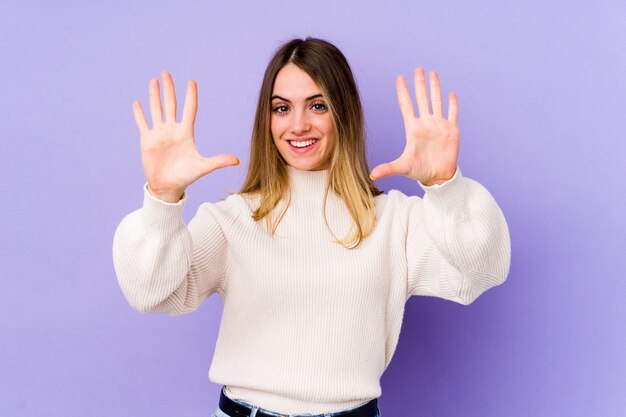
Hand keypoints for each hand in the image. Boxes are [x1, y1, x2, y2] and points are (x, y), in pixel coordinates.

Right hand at [132, 71, 239, 202]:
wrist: (168, 186)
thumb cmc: (186, 176)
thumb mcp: (203, 167)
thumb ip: (219, 161)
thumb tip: (237, 161)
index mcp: (186, 132)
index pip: (189, 109)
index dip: (190, 95)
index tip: (191, 81)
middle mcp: (172, 129)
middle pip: (170, 104)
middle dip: (169, 89)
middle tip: (166, 73)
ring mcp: (159, 133)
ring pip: (156, 109)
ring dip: (154, 95)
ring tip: (153, 80)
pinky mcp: (147, 140)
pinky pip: (143, 123)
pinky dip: (139, 113)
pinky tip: (137, 102)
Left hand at [370, 68, 458, 185]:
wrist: (438, 177)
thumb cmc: (419, 171)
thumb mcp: (402, 168)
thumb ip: (388, 168)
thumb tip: (371, 175)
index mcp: (413, 128)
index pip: (407, 105)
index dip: (403, 91)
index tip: (400, 77)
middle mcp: (426, 123)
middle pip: (422, 98)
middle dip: (419, 84)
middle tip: (417, 69)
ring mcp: (439, 125)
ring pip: (437, 101)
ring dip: (435, 87)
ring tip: (432, 73)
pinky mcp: (452, 130)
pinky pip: (453, 113)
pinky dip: (453, 103)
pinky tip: (451, 93)